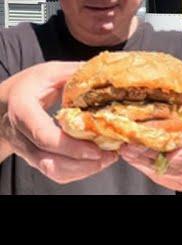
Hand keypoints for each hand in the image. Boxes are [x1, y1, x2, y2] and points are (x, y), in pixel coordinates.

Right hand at [0, 62, 117, 183]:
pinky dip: (76, 172)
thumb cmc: (33, 83)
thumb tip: (108, 72)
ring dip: (81, 170)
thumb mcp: (52, 72)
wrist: (9, 100)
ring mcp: (26, 149)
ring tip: (107, 159)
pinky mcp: (35, 157)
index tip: (96, 149)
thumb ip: (76, 73)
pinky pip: (54, 173)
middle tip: (109, 156)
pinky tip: (95, 162)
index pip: (43, 135)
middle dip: (81, 162)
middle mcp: (20, 134)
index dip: (70, 146)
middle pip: (48, 159)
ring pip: (51, 170)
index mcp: (23, 109)